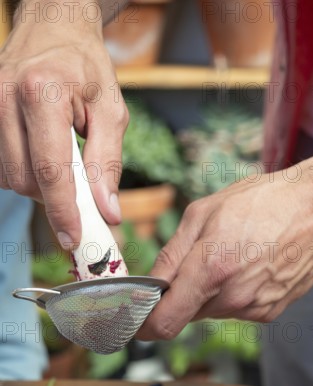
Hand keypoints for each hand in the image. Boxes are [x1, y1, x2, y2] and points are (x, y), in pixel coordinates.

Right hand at [0, 0, 128, 247]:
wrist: (53, 27)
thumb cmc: (86, 67)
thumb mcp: (111, 111)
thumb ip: (107, 163)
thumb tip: (107, 211)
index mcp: (42, 93)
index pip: (50, 169)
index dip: (63, 211)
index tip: (74, 239)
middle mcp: (5, 99)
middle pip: (24, 179)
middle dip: (54, 197)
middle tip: (79, 192)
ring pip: (8, 177)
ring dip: (38, 185)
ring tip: (60, 163)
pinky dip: (22, 172)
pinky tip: (39, 157)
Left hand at [138, 152, 312, 339]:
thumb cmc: (261, 202)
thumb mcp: (203, 214)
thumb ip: (171, 255)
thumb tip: (150, 285)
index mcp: (210, 270)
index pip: (164, 323)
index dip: (144, 325)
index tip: (136, 320)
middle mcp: (232, 298)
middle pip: (186, 314)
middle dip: (181, 295)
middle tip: (196, 262)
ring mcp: (254, 308)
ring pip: (212, 311)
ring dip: (209, 292)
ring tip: (231, 257)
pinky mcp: (270, 312)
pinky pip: (237, 309)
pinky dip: (233, 294)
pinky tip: (249, 266)